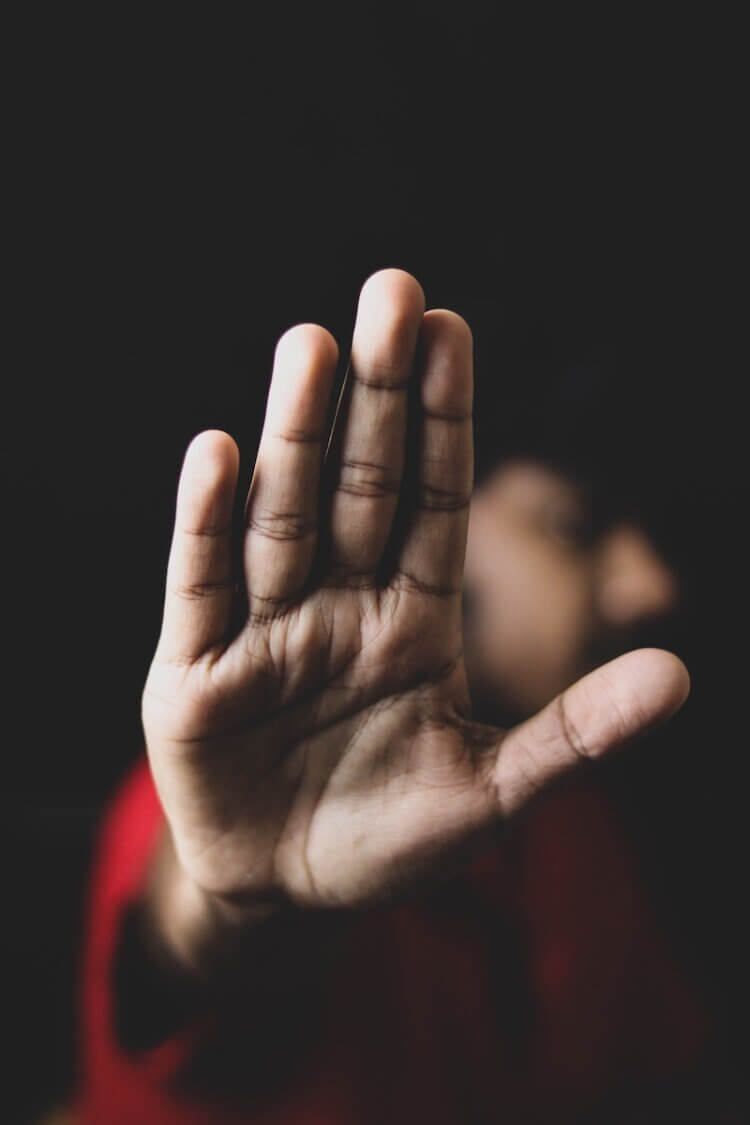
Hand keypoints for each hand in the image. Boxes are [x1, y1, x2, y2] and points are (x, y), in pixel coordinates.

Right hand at [142, 269, 688, 925]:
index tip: (454, 331)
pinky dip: (205, 526)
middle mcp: (339, 605)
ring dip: (296, 435)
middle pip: (360, 486)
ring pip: (282, 517)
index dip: (445, 421)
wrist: (287, 893)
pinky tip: (218, 452)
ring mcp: (264, 632)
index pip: (434, 503)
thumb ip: (575, 735)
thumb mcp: (491, 794)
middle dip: (376, 397)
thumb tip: (680, 674)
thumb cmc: (389, 837)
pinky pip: (199, 589)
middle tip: (391, 294)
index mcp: (413, 621)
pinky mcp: (192, 675)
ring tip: (311, 345)